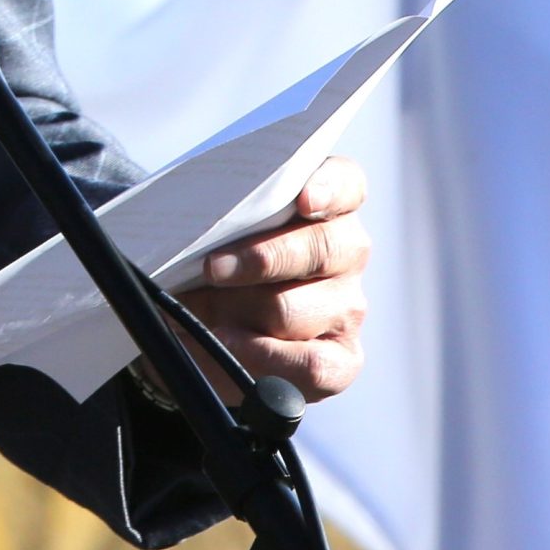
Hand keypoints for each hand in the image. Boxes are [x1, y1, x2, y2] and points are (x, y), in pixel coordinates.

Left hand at [172, 155, 369, 403]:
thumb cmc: (215, 252)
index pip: (346, 184)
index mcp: (326, 203)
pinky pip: (311, 364)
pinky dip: (262, 356)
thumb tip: (201, 232)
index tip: (302, 199)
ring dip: (244, 312)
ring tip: (204, 311)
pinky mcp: (341, 358)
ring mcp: (347, 306)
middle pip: (322, 249)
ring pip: (300, 309)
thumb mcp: (215, 223)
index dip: (328, 188)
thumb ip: (223, 213)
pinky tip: (230, 344)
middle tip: (213, 268)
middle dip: (262, 259)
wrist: (207, 314)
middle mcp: (347, 252)